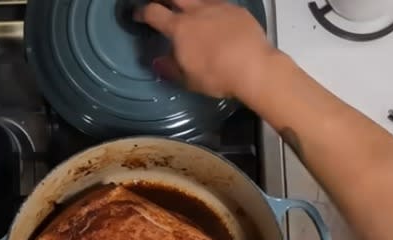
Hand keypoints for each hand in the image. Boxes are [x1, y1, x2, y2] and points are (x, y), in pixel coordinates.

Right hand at [135, 0, 276, 100]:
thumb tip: (158, 61)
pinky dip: (212, 9)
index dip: (142, 12)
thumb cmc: (217, 76)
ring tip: (189, 10)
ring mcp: (219, 7)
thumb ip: (170, 67)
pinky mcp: (237, 10)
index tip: (138, 15)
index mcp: (179, 28)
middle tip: (160, 4)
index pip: (153, 12)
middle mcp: (197, 11)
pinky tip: (216, 19)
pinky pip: (219, 4)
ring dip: (189, 3)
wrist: (254, 67)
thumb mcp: (188, 79)